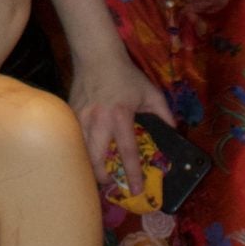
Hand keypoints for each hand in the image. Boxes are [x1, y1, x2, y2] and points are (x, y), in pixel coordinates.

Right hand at [66, 49, 171, 194]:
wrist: (96, 55)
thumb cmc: (125, 75)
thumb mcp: (151, 92)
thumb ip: (164, 113)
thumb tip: (174, 132)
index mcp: (121, 117)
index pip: (128, 152)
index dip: (133, 174)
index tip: (137, 190)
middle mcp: (99, 121)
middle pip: (97, 158)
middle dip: (103, 176)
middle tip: (110, 182)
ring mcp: (81, 118)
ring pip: (82, 151)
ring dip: (90, 164)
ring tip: (98, 171)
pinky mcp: (70, 114)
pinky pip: (74, 138)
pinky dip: (81, 149)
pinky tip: (86, 152)